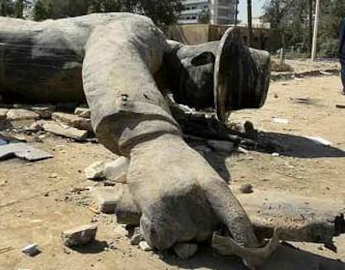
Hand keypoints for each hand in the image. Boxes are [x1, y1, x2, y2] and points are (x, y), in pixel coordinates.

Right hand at [127, 133, 258, 249]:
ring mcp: (175, 208)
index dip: (245, 243)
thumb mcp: (205, 175)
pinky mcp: (154, 215)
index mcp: (213, 186)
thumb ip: (210, 209)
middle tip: (183, 201)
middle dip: (197, 228)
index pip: (236, 219)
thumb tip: (193, 248)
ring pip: (183, 242)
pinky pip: (161, 243)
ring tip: (167, 203)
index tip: (251, 265)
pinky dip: (156, 234)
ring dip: (175, 232)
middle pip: (206, 235)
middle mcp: (197, 199)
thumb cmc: (181, 164)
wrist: (152, 145)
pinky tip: (153, 211)